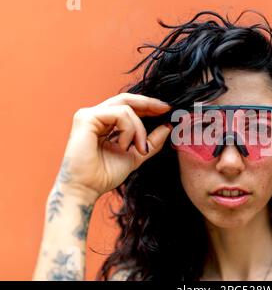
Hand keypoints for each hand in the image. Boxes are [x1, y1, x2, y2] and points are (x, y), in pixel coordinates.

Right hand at [56, 92, 172, 202]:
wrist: (86, 189)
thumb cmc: (105, 175)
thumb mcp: (136, 155)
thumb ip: (151, 142)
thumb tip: (168, 127)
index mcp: (104, 123)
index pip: (128, 106)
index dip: (148, 106)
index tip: (166, 110)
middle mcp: (95, 115)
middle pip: (127, 100)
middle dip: (149, 104)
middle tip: (165, 109)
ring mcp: (89, 115)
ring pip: (126, 109)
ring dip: (140, 129)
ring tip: (140, 148)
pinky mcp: (86, 118)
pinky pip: (119, 115)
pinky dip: (128, 130)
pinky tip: (124, 147)